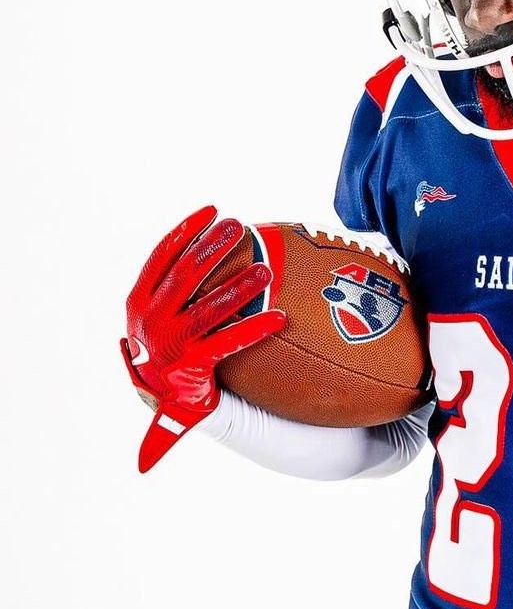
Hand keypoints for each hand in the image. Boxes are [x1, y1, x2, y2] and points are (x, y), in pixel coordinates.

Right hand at [122, 205, 286, 471]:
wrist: (165, 398)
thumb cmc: (170, 344)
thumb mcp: (161, 311)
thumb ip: (179, 282)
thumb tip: (213, 238)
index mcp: (139, 299)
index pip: (162, 255)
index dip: (188, 230)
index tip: (213, 210)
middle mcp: (150, 319)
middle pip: (185, 274)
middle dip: (212, 247)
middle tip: (239, 227)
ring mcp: (169, 342)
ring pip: (209, 308)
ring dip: (239, 287)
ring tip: (266, 271)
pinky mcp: (191, 365)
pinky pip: (228, 343)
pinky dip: (254, 330)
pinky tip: (279, 318)